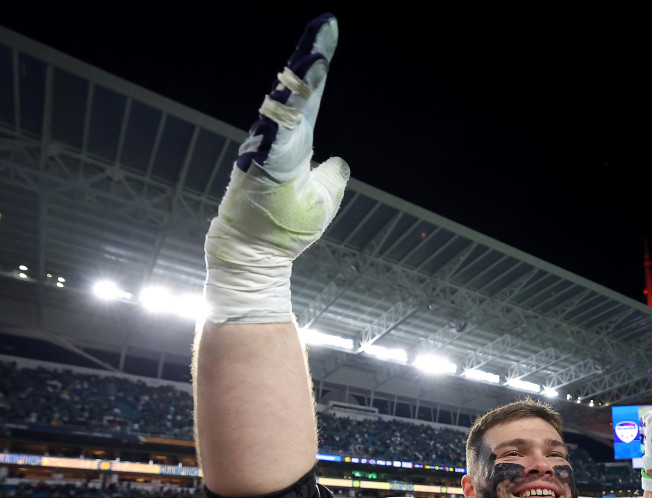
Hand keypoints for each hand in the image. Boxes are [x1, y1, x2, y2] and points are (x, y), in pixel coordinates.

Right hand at [204, 14, 349, 323]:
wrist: (252, 255)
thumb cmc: (283, 228)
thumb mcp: (322, 202)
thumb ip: (330, 178)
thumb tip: (339, 161)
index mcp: (296, 144)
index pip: (311, 97)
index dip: (318, 68)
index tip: (329, 32)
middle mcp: (278, 140)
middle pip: (298, 93)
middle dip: (310, 60)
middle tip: (325, 27)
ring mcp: (264, 152)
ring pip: (284, 110)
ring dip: (299, 83)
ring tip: (315, 55)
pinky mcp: (256, 168)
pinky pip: (273, 139)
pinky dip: (283, 118)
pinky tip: (292, 95)